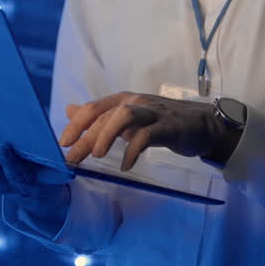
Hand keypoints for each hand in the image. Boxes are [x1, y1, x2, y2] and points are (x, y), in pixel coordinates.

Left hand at [59, 92, 227, 171]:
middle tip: (73, 158)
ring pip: (124, 115)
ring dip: (107, 135)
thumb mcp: (127, 117)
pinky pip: (147, 136)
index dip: (76, 125)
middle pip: (105, 114)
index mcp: (123, 100)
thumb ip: (99, 116)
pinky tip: (126, 165)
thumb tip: (69, 110)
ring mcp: (152, 113)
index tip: (63, 143)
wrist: (200, 124)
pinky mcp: (168, 126)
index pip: (93, 108)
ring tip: (98, 155)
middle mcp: (135, 102)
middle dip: (86, 137)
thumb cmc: (160, 121)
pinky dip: (133, 150)